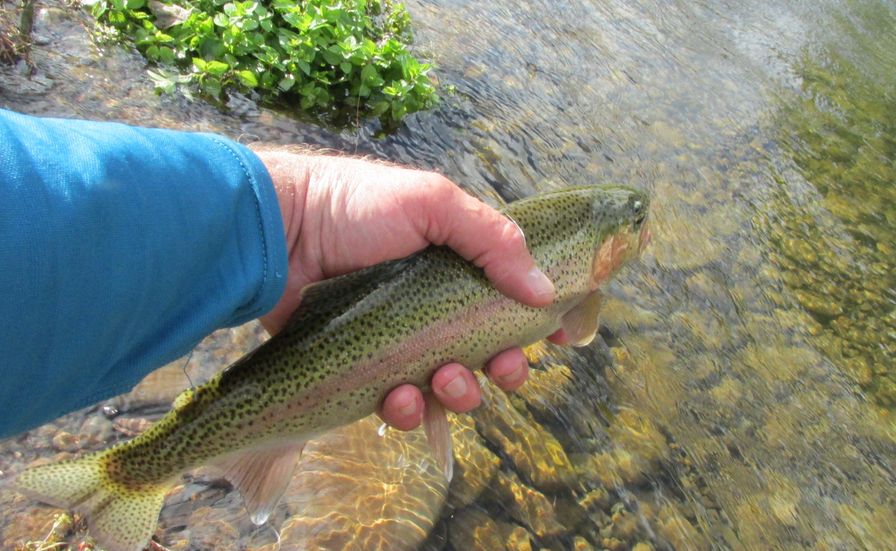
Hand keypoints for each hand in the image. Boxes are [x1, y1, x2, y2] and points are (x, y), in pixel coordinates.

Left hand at [253, 148, 559, 430]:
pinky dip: (406, 409)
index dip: (540, 322)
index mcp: (457, 267)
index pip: (511, 299)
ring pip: (448, 387)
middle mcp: (434, 308)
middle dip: (504, 369)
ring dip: (459, 394)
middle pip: (488, 353)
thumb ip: (494, 240)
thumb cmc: (355, 206)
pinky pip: (398, 405)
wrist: (277, 231)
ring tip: (443, 380)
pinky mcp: (363, 370)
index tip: (561, 339)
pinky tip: (397, 395)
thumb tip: (545, 291)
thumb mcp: (432, 203)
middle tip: (500, 368)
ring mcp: (399, 342)